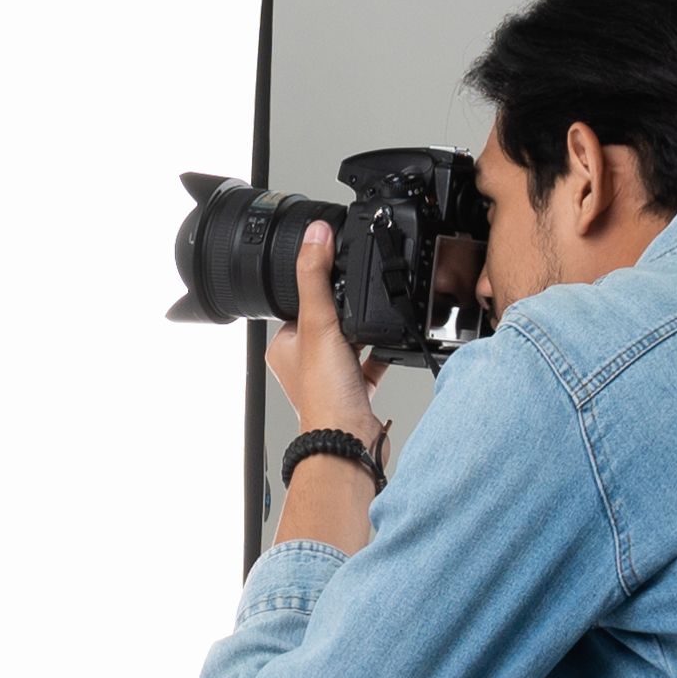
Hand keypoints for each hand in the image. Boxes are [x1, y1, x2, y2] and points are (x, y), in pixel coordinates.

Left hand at [265, 222, 382, 445]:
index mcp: (284, 344)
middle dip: (345, 309)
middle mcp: (303, 362)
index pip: (298, 302)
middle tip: (359, 299)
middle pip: (327, 320)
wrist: (348, 441)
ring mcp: (331, 377)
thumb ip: (316, 277)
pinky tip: (393, 343)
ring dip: (364, 331)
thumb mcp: (318, 323)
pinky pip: (372, 362)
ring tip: (375, 321)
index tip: (335, 267)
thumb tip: (316, 236)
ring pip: (350, 341)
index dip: (317, 284)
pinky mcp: (355, 390)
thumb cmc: (324, 395)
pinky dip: (383, 352)